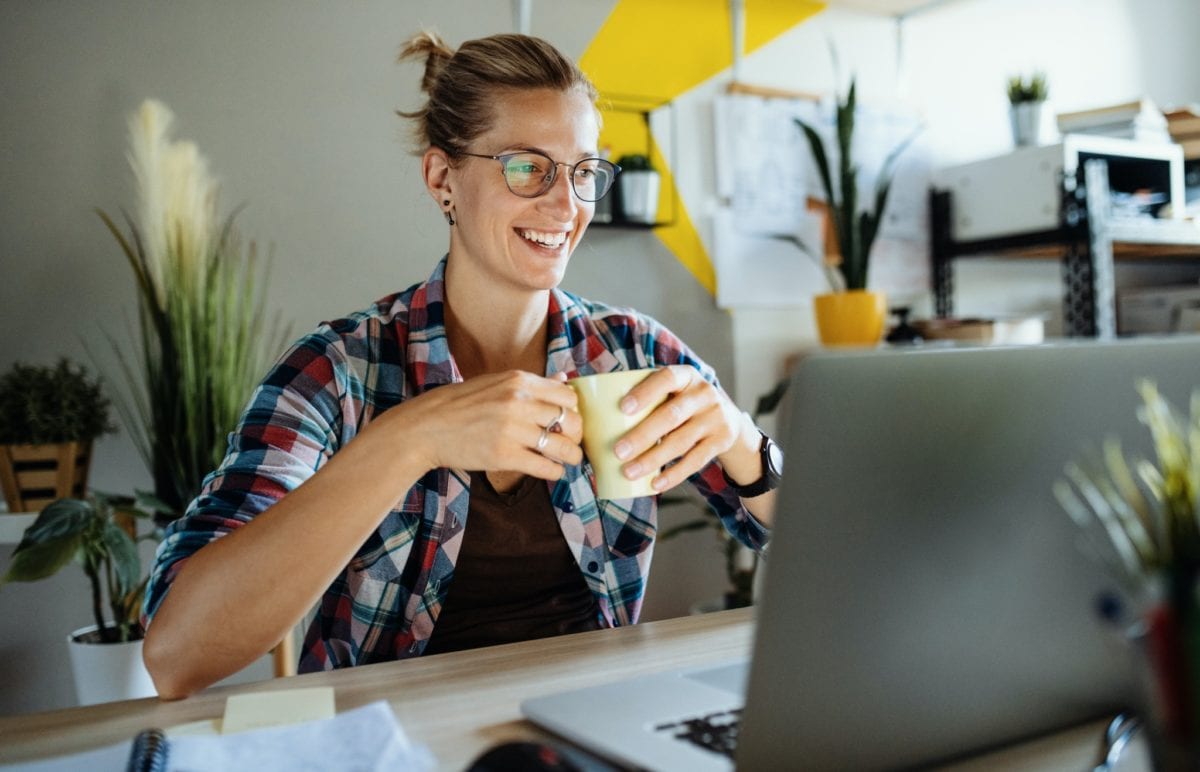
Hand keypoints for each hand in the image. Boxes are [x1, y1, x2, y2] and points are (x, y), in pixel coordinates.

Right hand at [392, 370, 583, 480]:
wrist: (425, 427)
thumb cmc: (459, 405)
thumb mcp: (495, 383)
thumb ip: (531, 384)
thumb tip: (564, 380)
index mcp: (518, 380)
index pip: (568, 395)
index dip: (572, 410)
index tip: (566, 420)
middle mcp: (519, 402)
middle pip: (572, 420)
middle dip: (575, 435)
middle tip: (569, 442)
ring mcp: (513, 430)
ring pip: (564, 447)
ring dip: (570, 457)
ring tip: (566, 460)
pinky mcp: (504, 456)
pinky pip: (546, 468)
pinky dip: (554, 472)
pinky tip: (549, 470)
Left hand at [611, 366, 757, 491]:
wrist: (728, 418)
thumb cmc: (682, 403)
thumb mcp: (672, 391)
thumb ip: (645, 394)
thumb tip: (593, 413)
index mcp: (686, 376)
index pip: (666, 378)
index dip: (645, 392)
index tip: (622, 408)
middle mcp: (705, 394)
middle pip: (671, 415)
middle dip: (643, 435)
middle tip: (618, 451)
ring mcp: (716, 418)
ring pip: (681, 441)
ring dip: (653, 459)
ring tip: (629, 471)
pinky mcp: (721, 441)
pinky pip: (696, 461)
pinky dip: (674, 475)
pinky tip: (655, 484)